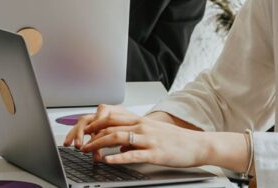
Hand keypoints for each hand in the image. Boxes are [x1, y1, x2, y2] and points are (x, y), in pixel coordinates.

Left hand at [63, 105, 209, 167]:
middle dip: (92, 133)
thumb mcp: (152, 134)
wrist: (198, 144)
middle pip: (110, 125)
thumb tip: (119, 144)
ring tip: (87, 151)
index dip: (95, 123)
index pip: (112, 118)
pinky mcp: (154, 153)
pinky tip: (108, 160)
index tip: (83, 130)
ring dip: (99, 144)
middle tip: (79, 141)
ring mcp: (148, 139)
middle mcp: (142, 126)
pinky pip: (132, 154)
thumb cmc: (176, 140)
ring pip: (118, 137)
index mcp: (141, 121)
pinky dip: (117, 156)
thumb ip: (135, 137)